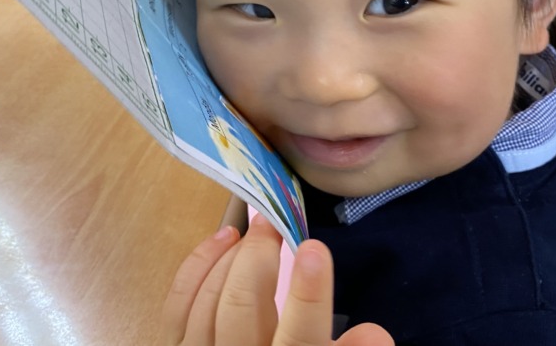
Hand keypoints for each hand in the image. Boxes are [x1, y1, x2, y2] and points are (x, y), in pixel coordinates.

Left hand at [162, 213, 393, 345]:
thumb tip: (376, 333)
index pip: (299, 340)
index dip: (308, 296)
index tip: (315, 249)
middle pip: (241, 307)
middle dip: (258, 257)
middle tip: (274, 222)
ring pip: (208, 300)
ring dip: (231, 257)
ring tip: (257, 228)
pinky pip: (179, 303)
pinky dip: (200, 265)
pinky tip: (223, 239)